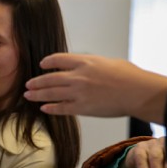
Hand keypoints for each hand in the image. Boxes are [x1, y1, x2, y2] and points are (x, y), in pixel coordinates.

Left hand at [23, 53, 166, 123]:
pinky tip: (44, 108)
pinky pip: (62, 108)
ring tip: (28, 95)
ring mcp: (79, 92)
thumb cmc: (129, 76)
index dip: (47, 62)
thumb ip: (91, 64)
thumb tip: (82, 67)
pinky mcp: (83, 107)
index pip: (58, 59)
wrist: (139, 92)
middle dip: (36, 82)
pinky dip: (51, 108)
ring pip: (51, 93)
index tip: (41, 64)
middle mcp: (78, 76)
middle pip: (50, 78)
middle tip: (27, 84)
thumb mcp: (107, 62)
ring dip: (37, 95)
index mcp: (85, 61)